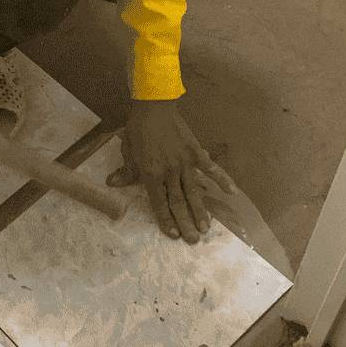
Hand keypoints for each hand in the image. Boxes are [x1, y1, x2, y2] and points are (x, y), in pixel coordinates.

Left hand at [106, 100, 235, 243]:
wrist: (154, 106)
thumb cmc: (137, 129)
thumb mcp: (127, 151)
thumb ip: (126, 171)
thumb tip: (113, 184)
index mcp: (151, 173)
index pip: (159, 202)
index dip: (166, 219)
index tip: (174, 235)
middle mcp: (170, 172)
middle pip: (178, 202)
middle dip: (186, 222)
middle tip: (193, 240)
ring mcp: (186, 163)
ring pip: (194, 192)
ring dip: (201, 211)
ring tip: (207, 228)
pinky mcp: (197, 153)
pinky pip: (211, 169)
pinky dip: (222, 180)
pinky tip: (232, 193)